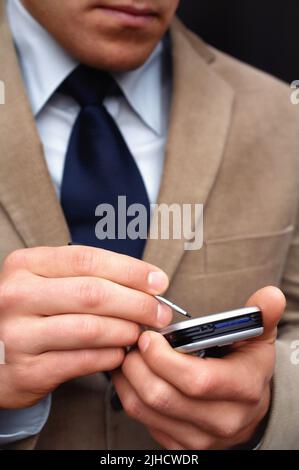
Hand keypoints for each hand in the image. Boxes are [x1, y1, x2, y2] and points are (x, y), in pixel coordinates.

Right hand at [0, 246, 171, 407]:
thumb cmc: (29, 312)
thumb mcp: (44, 282)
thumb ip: (85, 277)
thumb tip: (146, 283)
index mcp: (25, 265)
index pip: (87, 260)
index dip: (130, 270)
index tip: (158, 281)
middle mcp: (16, 296)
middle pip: (93, 293)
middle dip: (137, 303)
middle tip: (159, 312)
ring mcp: (18, 335)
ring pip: (91, 328)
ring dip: (126, 331)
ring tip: (140, 332)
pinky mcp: (27, 371)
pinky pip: (83, 360)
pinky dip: (110, 356)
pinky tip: (120, 352)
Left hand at [113, 286, 284, 448]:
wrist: (248, 407)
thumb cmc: (247, 365)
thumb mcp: (258, 338)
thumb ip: (262, 315)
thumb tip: (270, 295)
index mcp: (244, 388)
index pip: (198, 380)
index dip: (165, 358)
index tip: (150, 337)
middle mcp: (223, 419)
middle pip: (164, 396)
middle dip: (139, 365)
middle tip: (134, 341)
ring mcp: (199, 437)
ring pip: (146, 410)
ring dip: (129, 378)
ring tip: (130, 354)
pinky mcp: (180, 444)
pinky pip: (142, 420)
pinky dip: (129, 393)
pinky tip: (133, 373)